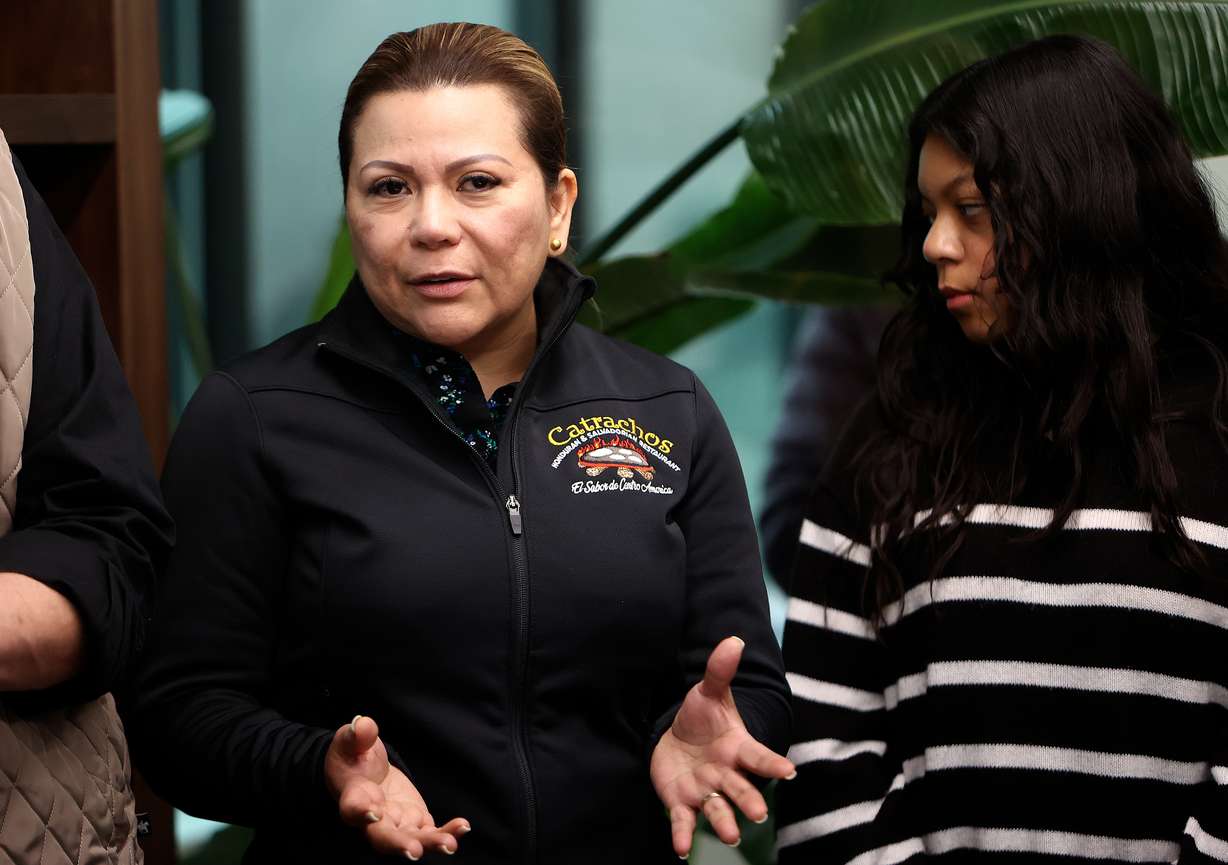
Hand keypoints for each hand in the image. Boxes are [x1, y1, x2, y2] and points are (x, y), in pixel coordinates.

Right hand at [324, 715, 469, 859]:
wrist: (363, 772)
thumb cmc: (353, 756)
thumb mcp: (350, 740)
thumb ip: (357, 736)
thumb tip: (363, 725)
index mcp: (354, 796)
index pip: (352, 808)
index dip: (361, 812)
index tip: (373, 812)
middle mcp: (374, 818)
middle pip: (382, 836)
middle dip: (398, 844)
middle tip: (413, 851)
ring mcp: (396, 822)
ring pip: (411, 838)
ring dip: (430, 843)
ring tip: (449, 844)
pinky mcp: (415, 820)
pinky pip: (430, 830)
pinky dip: (446, 831)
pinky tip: (463, 827)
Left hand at [650, 636, 794, 857]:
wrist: (677, 739)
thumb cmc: (702, 718)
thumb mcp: (708, 692)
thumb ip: (719, 670)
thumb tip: (733, 639)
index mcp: (737, 748)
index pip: (759, 757)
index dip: (773, 765)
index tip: (789, 773)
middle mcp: (726, 774)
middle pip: (741, 789)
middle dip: (749, 801)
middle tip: (759, 814)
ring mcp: (706, 792)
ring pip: (718, 810)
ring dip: (724, 823)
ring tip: (730, 836)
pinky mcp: (683, 804)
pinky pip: (684, 822)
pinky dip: (684, 835)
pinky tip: (682, 851)